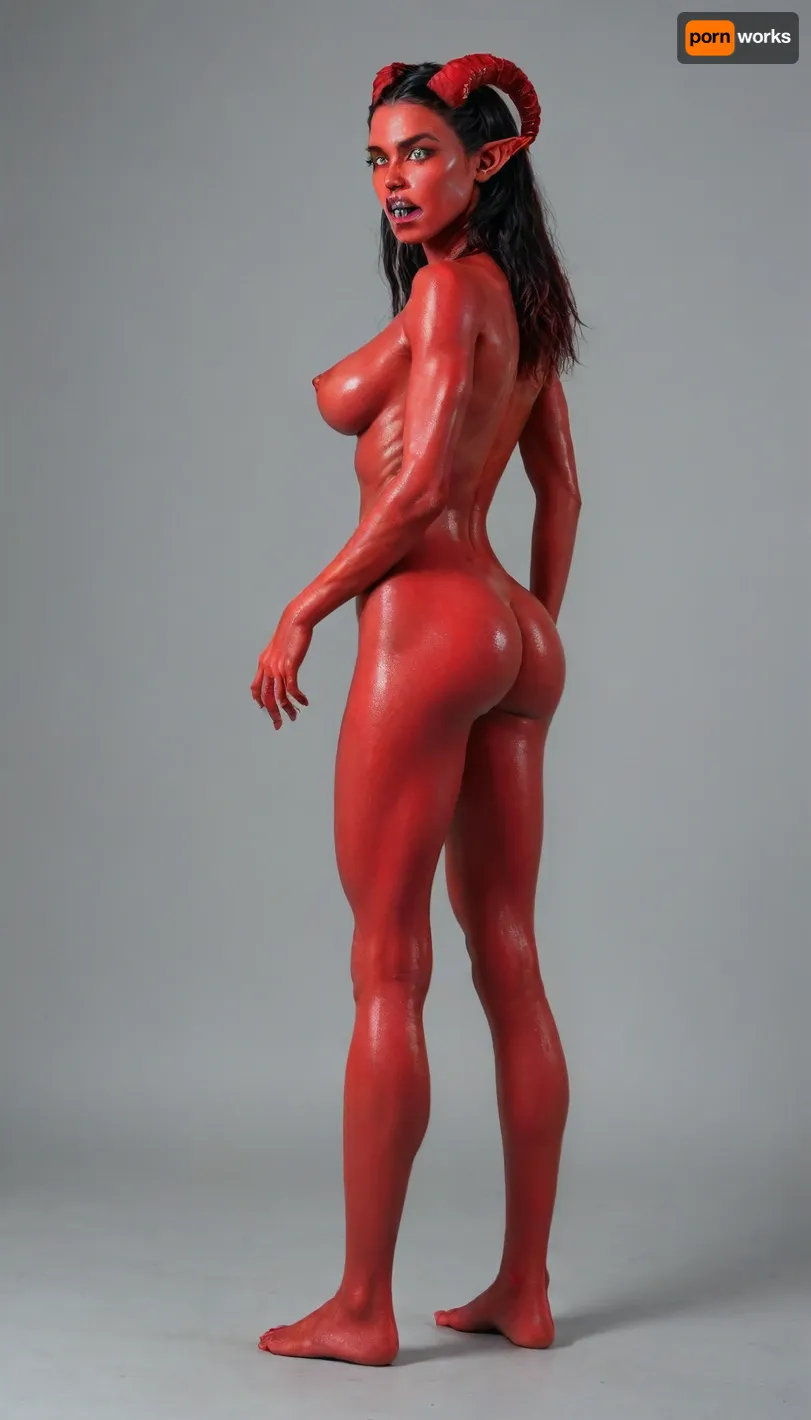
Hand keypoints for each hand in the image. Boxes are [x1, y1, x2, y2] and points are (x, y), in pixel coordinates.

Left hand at [251, 601, 311, 728]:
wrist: (294, 621)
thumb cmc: (289, 632)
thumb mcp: (278, 648)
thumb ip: (276, 658)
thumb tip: (281, 664)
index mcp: (263, 664)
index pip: (256, 688)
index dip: (259, 700)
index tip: (264, 709)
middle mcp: (267, 668)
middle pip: (266, 697)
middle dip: (272, 713)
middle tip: (278, 725)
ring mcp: (277, 668)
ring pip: (279, 696)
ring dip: (287, 709)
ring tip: (294, 717)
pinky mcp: (289, 667)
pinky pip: (292, 689)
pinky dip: (298, 698)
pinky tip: (304, 703)